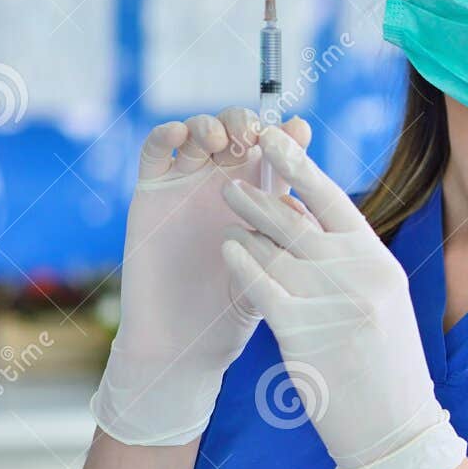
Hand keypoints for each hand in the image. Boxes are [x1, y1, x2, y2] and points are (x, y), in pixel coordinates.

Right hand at [90, 110, 310, 445]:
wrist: (184, 345)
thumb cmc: (235, 313)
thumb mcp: (273, 266)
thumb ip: (288, 230)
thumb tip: (317, 196)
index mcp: (260, 197)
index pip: (274, 150)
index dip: (286, 135)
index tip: (298, 132)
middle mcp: (224, 184)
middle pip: (236, 129)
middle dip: (246, 123)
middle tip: (254, 137)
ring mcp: (185, 185)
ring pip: (198, 131)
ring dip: (211, 124)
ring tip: (223, 142)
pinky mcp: (150, 192)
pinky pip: (156, 151)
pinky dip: (168, 134)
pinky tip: (182, 136)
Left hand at [219, 126, 466, 468]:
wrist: (392, 427)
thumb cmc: (385, 366)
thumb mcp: (382, 302)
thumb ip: (352, 262)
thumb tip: (311, 219)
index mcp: (378, 263)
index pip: (334, 201)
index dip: (301, 166)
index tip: (275, 139)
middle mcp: (357, 274)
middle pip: (299, 219)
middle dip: (262, 194)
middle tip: (232, 176)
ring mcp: (330, 300)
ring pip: (274, 249)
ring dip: (247, 229)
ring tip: (227, 217)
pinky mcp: (302, 330)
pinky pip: (261, 285)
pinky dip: (241, 264)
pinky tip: (228, 251)